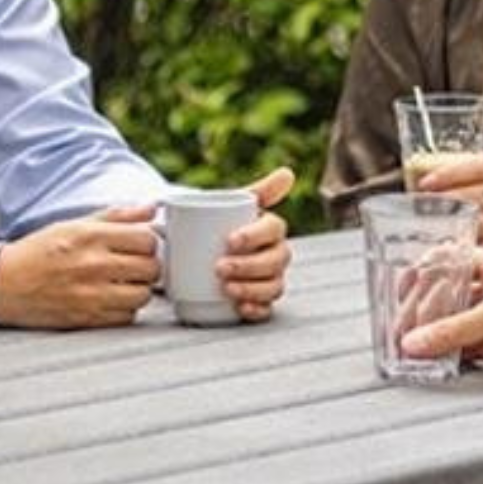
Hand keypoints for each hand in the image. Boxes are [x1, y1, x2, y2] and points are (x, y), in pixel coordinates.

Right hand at [0, 204, 159, 327]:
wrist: (1, 285)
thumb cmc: (39, 253)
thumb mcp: (74, 225)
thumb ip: (117, 217)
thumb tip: (151, 209)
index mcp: (90, 236)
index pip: (147, 239)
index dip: (149, 243)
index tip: (140, 246)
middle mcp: (92, 264)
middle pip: (151, 268)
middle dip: (147, 266)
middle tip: (134, 266)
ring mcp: (90, 294)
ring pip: (143, 295)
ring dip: (137, 290)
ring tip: (123, 284)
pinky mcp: (86, 319)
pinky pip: (126, 317)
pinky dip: (124, 310)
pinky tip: (110, 300)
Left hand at [201, 167, 297, 322]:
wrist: (195, 255)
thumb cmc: (214, 228)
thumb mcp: (225, 206)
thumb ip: (255, 190)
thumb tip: (287, 173)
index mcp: (269, 228)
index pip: (273, 229)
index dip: (255, 235)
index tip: (230, 240)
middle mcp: (274, 253)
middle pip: (275, 260)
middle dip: (250, 266)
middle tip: (220, 268)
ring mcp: (268, 279)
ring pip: (274, 285)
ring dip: (254, 289)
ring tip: (228, 289)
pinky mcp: (258, 301)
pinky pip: (267, 309)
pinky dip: (256, 309)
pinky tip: (241, 308)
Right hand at [399, 247, 482, 380]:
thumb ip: (454, 329)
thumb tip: (415, 341)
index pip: (454, 261)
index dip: (426, 273)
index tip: (402, 287)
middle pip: (453, 295)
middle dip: (427, 310)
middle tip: (402, 325)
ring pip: (461, 324)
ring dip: (438, 335)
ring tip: (411, 346)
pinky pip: (472, 347)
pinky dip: (453, 354)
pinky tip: (435, 360)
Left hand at [411, 151, 482, 252]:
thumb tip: (450, 173)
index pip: (479, 165)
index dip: (449, 174)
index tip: (425, 183)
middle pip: (478, 196)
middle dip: (446, 205)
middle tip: (419, 212)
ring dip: (458, 230)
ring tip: (434, 233)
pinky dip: (480, 249)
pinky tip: (462, 251)